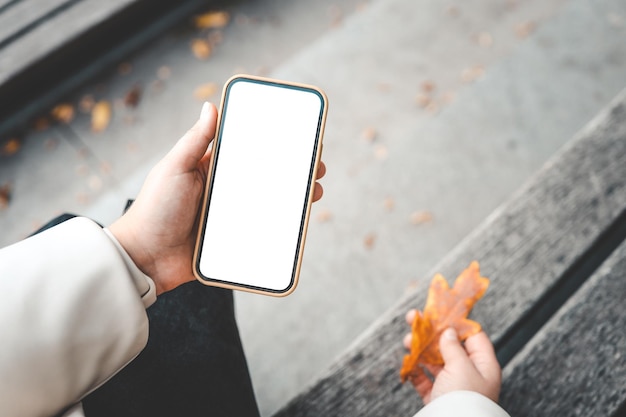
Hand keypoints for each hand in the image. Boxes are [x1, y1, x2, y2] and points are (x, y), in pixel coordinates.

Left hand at [109, 102, 325, 294]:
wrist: (145, 258)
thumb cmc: (154, 209)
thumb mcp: (174, 168)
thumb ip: (194, 141)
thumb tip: (211, 106)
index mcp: (211, 170)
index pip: (248, 152)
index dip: (273, 146)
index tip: (298, 139)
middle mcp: (224, 192)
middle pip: (265, 178)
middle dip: (293, 172)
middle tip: (317, 167)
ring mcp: (230, 217)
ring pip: (269, 205)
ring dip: (294, 198)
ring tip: (315, 193)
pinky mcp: (233, 241)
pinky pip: (262, 232)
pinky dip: (281, 228)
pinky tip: (299, 223)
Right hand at [404, 309, 501, 403]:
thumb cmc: (463, 400)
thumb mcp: (461, 367)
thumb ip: (452, 346)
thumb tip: (448, 331)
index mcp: (483, 366)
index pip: (473, 337)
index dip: (457, 323)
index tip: (440, 311)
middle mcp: (469, 374)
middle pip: (449, 346)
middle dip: (430, 333)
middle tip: (414, 318)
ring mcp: (452, 387)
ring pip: (434, 361)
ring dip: (419, 349)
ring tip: (407, 341)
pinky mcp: (436, 398)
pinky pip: (424, 379)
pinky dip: (415, 370)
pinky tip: (407, 362)